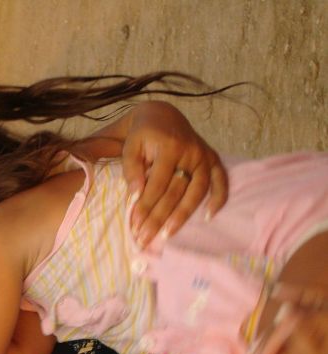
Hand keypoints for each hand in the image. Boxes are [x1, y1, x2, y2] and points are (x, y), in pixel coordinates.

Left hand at [122, 101, 227, 246]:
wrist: (161, 115)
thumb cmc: (142, 135)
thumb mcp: (130, 146)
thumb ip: (131, 169)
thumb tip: (135, 196)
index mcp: (169, 148)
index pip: (157, 184)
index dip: (146, 206)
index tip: (134, 225)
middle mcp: (191, 152)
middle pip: (176, 192)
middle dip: (159, 217)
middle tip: (146, 237)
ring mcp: (204, 156)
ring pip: (197, 191)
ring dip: (183, 215)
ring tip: (169, 234)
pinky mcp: (213, 158)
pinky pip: (221, 180)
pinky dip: (219, 198)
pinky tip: (209, 217)